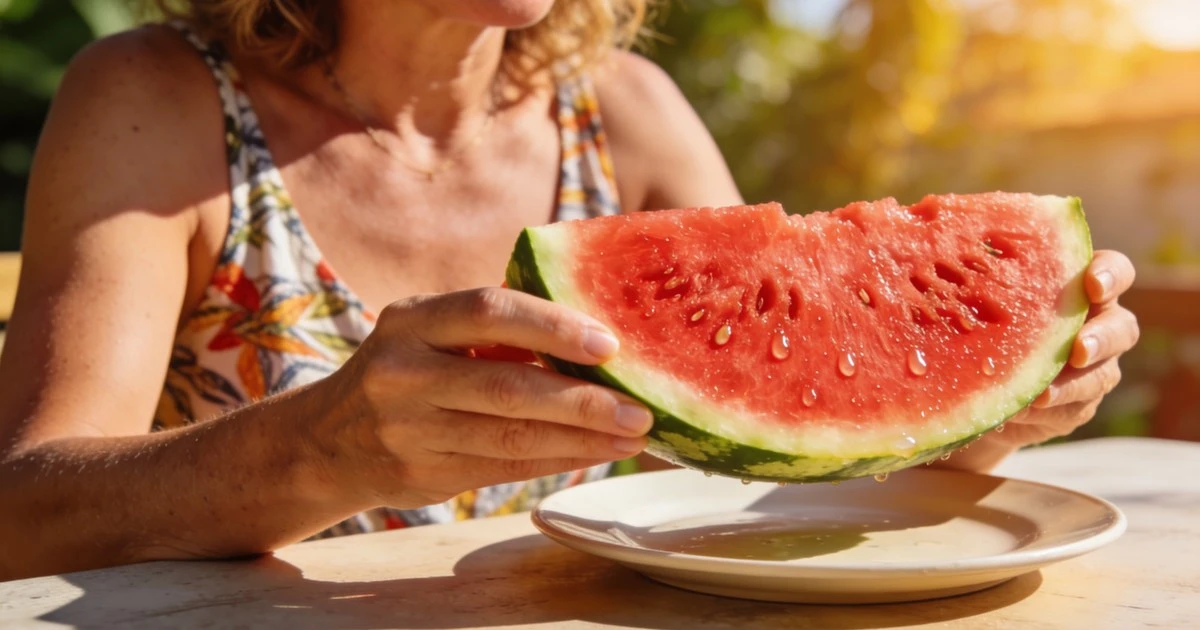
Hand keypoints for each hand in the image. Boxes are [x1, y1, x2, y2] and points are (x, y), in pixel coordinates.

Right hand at [308, 288, 651, 508]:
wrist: (325, 442)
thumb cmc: (405, 371)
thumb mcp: (427, 332)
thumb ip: (491, 329)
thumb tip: (596, 334)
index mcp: (412, 320)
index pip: (487, 310)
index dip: (551, 326)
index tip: (609, 343)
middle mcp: (402, 372)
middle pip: (504, 387)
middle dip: (581, 401)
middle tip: (639, 409)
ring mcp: (408, 429)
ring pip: (509, 437)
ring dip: (580, 440)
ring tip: (632, 435)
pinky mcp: (421, 474)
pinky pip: (503, 468)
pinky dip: (555, 461)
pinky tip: (594, 455)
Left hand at [937, 250, 1139, 470]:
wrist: (974, 380)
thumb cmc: (976, 318)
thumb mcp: (976, 292)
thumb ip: (977, 269)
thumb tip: (934, 236)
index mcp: (1077, 286)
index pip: (1113, 272)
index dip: (1109, 275)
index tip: (1091, 284)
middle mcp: (1094, 324)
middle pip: (1123, 327)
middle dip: (1103, 337)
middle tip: (1078, 348)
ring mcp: (1092, 368)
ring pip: (1104, 374)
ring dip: (1075, 384)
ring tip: (1044, 394)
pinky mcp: (1078, 405)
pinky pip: (1076, 409)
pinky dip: (1051, 410)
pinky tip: (1021, 410)